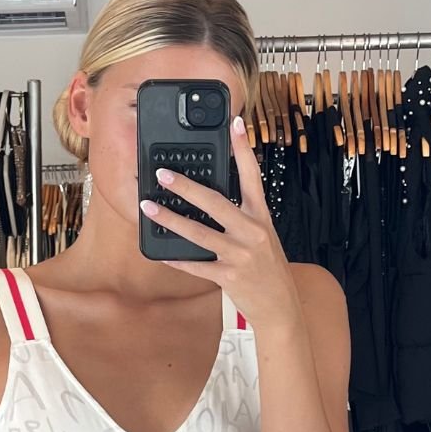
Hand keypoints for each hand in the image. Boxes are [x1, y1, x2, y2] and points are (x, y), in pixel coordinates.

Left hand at [140, 116, 301, 334]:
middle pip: (215, 201)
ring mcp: (240, 254)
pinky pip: (196, 265)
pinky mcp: (229, 276)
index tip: (235, 124)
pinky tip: (162, 252)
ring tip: (149, 207)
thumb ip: (243, 218)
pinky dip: (177, 258)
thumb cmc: (269, 270)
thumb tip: (212, 202)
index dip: (243, 149)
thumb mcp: (263, 238)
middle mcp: (252, 232)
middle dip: (186, 186)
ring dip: (170, 218)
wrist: (281, 307)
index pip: (252, 176)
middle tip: (163, 174)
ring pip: (199, 232)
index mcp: (262, 217)